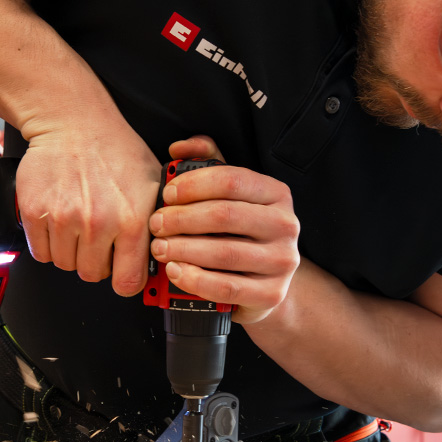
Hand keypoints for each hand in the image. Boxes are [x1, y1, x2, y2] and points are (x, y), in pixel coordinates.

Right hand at [15, 117, 161, 296]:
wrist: (74, 122)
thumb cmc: (115, 149)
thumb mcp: (153, 185)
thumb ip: (155, 225)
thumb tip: (161, 256)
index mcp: (131, 221)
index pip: (128, 283)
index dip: (124, 281)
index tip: (121, 274)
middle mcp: (98, 224)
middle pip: (92, 275)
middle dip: (95, 261)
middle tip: (97, 238)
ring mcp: (64, 219)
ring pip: (64, 264)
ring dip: (70, 251)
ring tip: (78, 224)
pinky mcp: (35, 212)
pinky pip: (40, 252)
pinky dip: (47, 243)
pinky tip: (59, 221)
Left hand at [150, 136, 300, 323]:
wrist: (266, 283)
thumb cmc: (241, 234)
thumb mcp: (230, 196)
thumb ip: (207, 163)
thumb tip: (179, 147)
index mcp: (276, 194)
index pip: (231, 180)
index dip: (192, 185)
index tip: (166, 194)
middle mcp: (285, 225)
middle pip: (225, 215)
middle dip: (181, 219)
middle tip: (156, 224)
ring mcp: (281, 261)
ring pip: (224, 253)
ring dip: (183, 249)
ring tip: (160, 248)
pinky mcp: (271, 293)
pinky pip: (226, 287)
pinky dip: (194, 279)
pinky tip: (175, 271)